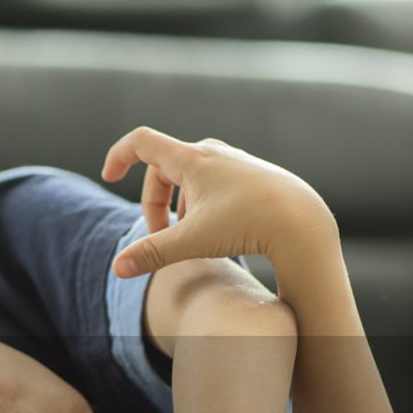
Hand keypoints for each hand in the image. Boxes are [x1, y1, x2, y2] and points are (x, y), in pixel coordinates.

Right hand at [100, 126, 337, 277]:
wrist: (303, 222)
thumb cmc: (248, 225)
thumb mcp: (193, 241)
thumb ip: (153, 253)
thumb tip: (117, 269)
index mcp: (191, 159)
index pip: (141, 143)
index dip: (118, 156)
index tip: (109, 177)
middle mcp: (211, 153)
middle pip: (163, 168)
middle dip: (154, 202)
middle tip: (159, 236)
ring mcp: (234, 162)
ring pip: (190, 177)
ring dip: (178, 204)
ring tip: (188, 235)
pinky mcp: (251, 175)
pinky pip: (213, 182)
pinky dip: (201, 204)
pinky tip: (215, 230)